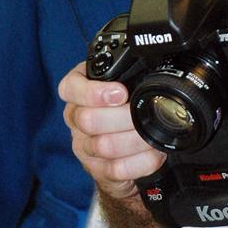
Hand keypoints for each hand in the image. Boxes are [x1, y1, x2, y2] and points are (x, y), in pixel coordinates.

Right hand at [59, 61, 164, 200]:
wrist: (124, 151)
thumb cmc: (124, 109)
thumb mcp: (124, 83)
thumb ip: (130, 71)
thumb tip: (158, 57)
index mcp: (79, 92)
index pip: (70, 88)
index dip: (92, 92)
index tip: (119, 93)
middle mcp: (76, 119)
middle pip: (87, 120)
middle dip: (123, 118)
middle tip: (144, 114)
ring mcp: (84, 146)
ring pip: (103, 146)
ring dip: (135, 141)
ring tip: (154, 134)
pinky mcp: (96, 170)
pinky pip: (115, 169)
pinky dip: (140, 162)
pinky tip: (154, 154)